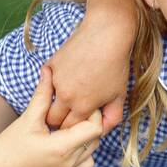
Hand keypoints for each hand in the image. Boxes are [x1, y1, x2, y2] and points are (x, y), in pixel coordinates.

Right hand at [0, 65, 103, 166]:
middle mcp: (68, 163)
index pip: (95, 128)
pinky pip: (86, 164)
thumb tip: (49, 70)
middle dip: (89, 123)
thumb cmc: (9, 142)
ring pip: (93, 150)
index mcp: (61, 147)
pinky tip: (68, 143)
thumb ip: (43, 95)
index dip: (92, 114)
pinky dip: (83, 153)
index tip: (81, 104)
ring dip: (87, 138)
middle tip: (76, 112)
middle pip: (96, 138)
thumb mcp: (28, 117)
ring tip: (69, 127)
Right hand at [44, 12, 130, 134]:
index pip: (68, 129)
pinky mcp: (50, 65)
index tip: (76, 125)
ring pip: (48, 101)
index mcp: (82, 106)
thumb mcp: (119, 96)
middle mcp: (66, 96)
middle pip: (53, 119)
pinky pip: (47, 81)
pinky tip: (69, 74)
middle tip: (70, 113)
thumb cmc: (116, 66)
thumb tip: (102, 132)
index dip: (72, 129)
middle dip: (60, 120)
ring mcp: (55, 79)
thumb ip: (111, 118)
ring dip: (57, 101)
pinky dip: (54, 81)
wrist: (106, 34)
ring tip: (73, 91)